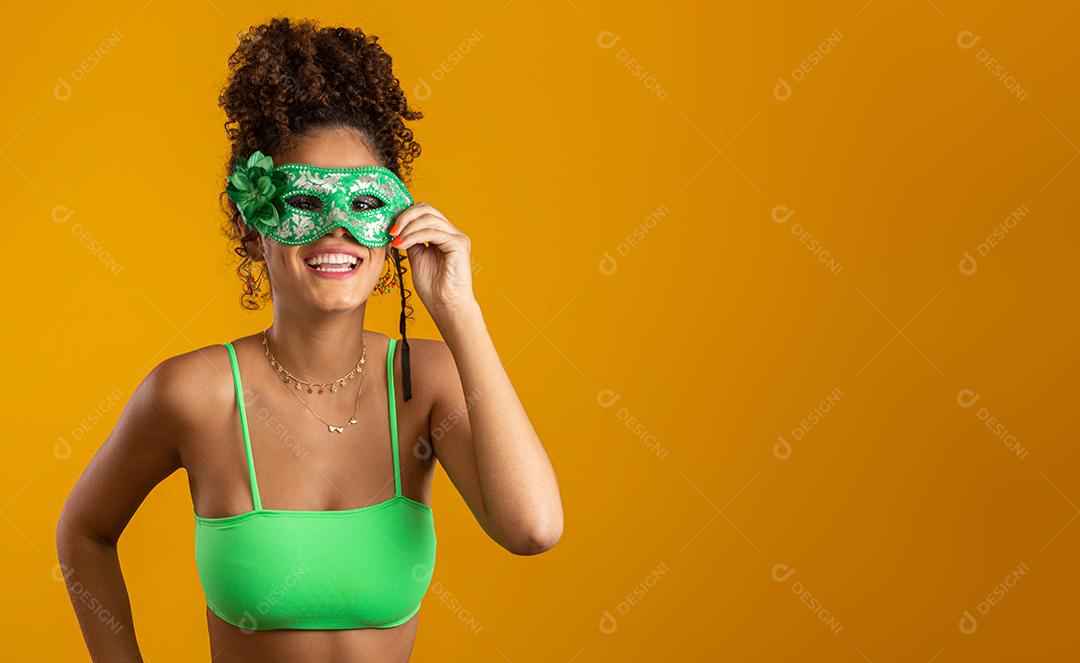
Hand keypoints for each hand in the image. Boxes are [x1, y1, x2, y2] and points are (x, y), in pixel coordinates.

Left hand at [389, 202, 475, 318]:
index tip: (388, 228)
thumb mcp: (416, 257)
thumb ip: (411, 240)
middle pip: (426, 209)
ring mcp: (457, 237)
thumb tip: (397, 228)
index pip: (424, 212)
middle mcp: (452, 233)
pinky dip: (414, 236)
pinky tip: (403, 245)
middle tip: (391, 231)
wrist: (445, 306)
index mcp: (444, 234)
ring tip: (395, 240)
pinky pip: (432, 232)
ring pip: (428, 218)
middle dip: (404, 217)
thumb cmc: (434, 288)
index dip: (404, 215)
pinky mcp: (458, 244)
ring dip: (407, 228)